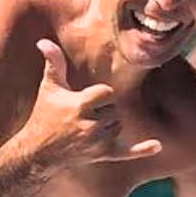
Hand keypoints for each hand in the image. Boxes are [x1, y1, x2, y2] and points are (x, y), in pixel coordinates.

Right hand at [27, 39, 161, 164]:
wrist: (38, 152)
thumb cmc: (44, 115)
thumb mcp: (50, 88)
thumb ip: (54, 63)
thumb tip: (44, 41)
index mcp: (80, 105)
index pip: (107, 92)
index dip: (97, 96)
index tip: (81, 101)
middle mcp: (90, 124)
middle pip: (114, 109)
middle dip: (101, 111)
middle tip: (80, 118)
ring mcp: (97, 142)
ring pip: (118, 125)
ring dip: (107, 125)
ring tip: (85, 129)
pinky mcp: (102, 154)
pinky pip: (127, 151)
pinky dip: (141, 149)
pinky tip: (157, 146)